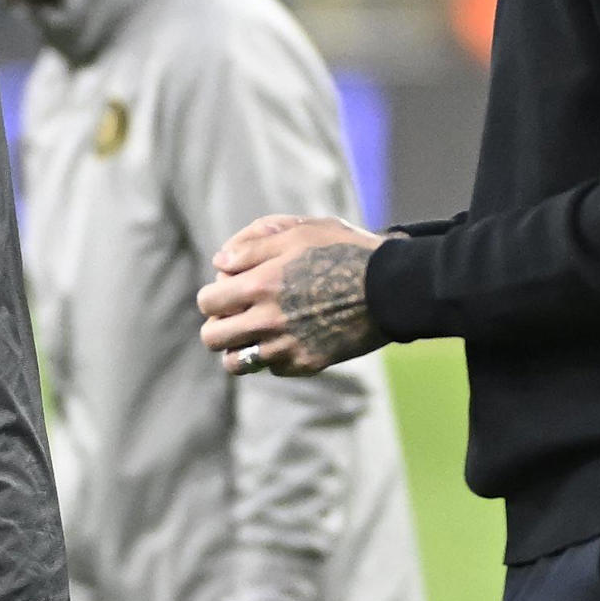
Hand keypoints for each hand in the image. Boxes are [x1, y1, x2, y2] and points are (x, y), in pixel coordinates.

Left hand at [197, 214, 383, 375]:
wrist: (392, 287)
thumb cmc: (346, 250)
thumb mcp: (301, 232)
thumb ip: (254, 245)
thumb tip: (220, 263)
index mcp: (260, 283)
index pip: (207, 301)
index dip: (213, 296)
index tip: (227, 292)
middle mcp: (267, 319)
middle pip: (212, 337)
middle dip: (217, 326)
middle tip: (232, 318)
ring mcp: (286, 346)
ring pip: (235, 363)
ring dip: (238, 349)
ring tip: (252, 337)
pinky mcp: (306, 363)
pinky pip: (272, 368)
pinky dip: (274, 357)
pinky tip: (290, 339)